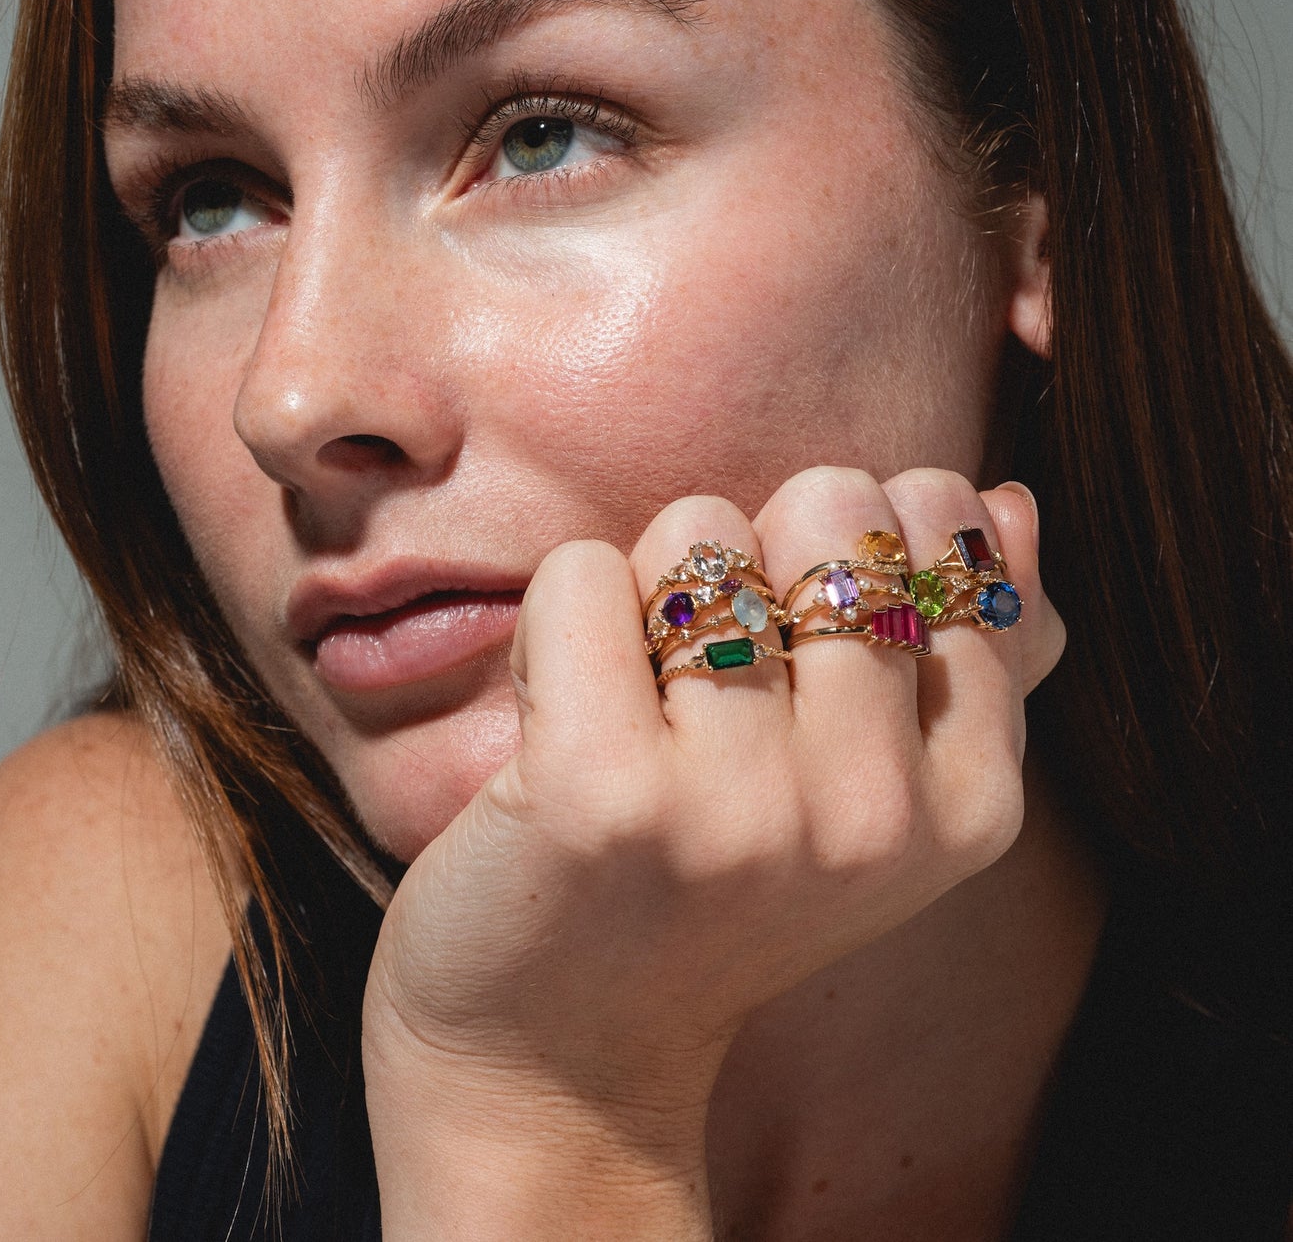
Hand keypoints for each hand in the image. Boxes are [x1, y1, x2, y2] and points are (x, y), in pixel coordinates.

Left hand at [362, 468, 1062, 1235]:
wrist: (558, 1060)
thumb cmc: (707, 898)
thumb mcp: (868, 797)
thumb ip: (960, 655)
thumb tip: (1006, 499)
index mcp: (970, 802)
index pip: (945, 534)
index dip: (840, 560)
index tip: (796, 665)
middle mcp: (875, 808)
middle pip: (831, 502)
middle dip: (752, 555)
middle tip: (706, 683)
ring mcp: (743, 803)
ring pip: (701, 530)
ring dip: (647, 594)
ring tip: (634, 711)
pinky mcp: (603, 790)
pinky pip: (584, 573)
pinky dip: (554, 622)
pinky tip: (556, 722)